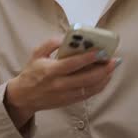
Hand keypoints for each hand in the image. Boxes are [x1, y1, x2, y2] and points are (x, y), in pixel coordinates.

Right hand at [4, 37, 118, 127]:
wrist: (23, 97)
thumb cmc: (32, 72)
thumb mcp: (37, 53)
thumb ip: (51, 43)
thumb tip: (67, 36)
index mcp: (51, 71)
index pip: (73, 64)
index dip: (89, 58)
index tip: (102, 51)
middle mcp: (60, 84)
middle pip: (87, 78)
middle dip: (103, 69)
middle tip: (114, 60)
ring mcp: (66, 95)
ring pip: (90, 88)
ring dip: (105, 77)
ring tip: (112, 67)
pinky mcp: (70, 101)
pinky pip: (88, 95)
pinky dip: (100, 86)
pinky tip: (106, 78)